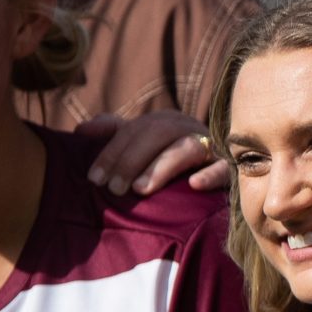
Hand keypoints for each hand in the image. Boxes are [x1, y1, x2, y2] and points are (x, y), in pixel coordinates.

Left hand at [77, 111, 223, 194]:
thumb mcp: (143, 145)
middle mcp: (188, 129)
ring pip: (187, 148)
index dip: (111, 153)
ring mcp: (211, 146)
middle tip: (114, 189)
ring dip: (162, 166)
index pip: (134, 130)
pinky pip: (224, 168)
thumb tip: (80, 130)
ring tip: (141, 189)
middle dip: (132, 160)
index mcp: (165, 122)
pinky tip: (194, 185)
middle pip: (158, 134)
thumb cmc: (172, 163)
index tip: (94, 178)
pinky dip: (211, 174)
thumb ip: (115, 135)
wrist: (220, 171)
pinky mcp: (231, 168)